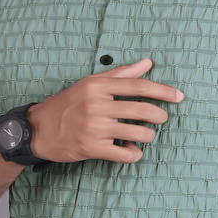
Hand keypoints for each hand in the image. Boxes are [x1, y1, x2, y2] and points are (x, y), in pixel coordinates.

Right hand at [27, 57, 184, 163]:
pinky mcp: (92, 148)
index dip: (163, 91)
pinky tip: (131, 150)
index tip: (179, 96)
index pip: (138, 86)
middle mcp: (97, 105)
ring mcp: (95, 128)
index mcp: (97, 86)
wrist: (38, 130)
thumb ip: (120, 74)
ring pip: (138, 133)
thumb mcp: (90, 84)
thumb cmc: (67, 104)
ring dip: (147, 136)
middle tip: (162, 118)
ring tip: (143, 135)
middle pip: (142, 110)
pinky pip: (126, 154)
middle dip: (160, 115)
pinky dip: (134, 154)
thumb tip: (148, 63)